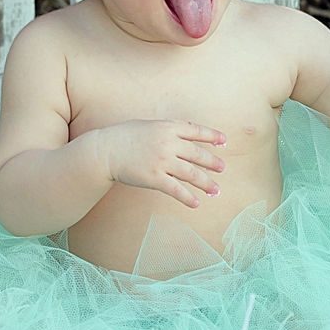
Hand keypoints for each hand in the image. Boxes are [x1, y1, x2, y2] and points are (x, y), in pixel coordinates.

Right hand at [101, 119, 225, 207]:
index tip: (224, 141)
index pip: (197, 130)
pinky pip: (176, 189)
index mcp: (168, 127)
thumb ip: (168, 130)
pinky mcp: (154, 178)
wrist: (105, 151)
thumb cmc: (125, 137)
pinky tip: (196, 203)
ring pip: (191, 174)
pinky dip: (188, 197)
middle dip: (212, 162)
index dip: (212, 135)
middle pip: (198, 154)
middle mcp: (168, 143)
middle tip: (222, 168)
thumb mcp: (149, 126)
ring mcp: (162, 161)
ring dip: (206, 183)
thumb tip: (186, 136)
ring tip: (216, 190)